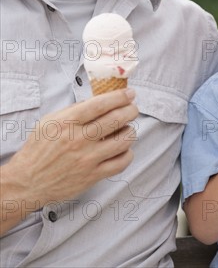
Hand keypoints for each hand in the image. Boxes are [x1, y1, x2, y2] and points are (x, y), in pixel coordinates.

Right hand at [1, 89, 137, 233]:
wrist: (27, 181)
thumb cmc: (39, 149)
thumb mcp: (49, 121)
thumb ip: (73, 110)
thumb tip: (98, 101)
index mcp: (67, 122)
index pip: (100, 104)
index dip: (120, 96)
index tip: (130, 93)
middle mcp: (79, 139)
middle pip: (116, 119)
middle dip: (130, 110)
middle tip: (133, 108)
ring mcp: (87, 159)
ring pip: (123, 141)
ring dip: (130, 131)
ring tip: (127, 129)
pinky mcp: (92, 176)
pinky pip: (120, 163)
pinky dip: (127, 153)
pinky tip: (123, 149)